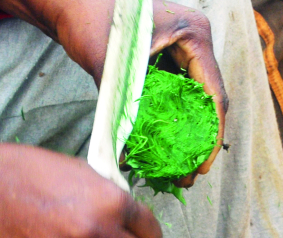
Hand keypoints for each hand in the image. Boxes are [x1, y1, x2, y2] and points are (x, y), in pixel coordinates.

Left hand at [0, 0, 227, 183]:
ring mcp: (181, 51)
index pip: (213, 93)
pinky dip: (167, 123)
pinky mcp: (165, 60)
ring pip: (191, 103)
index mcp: (193, 35)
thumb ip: (122, 108)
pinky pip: (173, 97)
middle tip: (188, 176)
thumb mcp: (110, 65)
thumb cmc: (89, 18)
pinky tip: (157, 150)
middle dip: (198, 143)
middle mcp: (193, 43)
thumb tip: (127, 154)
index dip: (210, 136)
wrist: (69, 1)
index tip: (201, 166)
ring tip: (175, 170)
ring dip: (184, 137)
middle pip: (207, 102)